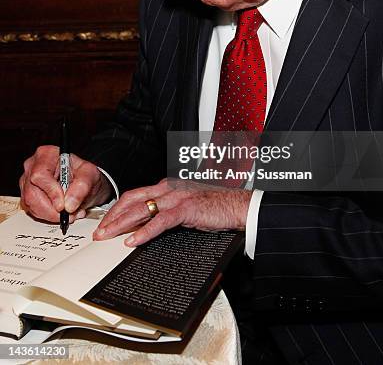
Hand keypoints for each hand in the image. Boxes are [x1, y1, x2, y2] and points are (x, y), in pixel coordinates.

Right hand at [19, 145, 111, 222]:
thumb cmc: (85, 174)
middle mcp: (33, 166)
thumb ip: (82, 186)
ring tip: (69, 213)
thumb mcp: (90, 175)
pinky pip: (33, 211)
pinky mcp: (27, 195)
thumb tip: (69, 204)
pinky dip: (48, 216)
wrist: (84, 183)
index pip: (40, 175)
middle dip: (51, 209)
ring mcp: (27, 181)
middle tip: (69, 214)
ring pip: (31, 204)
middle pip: (32, 193)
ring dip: (51, 214)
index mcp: (47, 154)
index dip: (51, 192)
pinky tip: (61, 213)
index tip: (63, 205)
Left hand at [93, 178, 250, 246]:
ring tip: (107, 236)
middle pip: (132, 200)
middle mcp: (168, 189)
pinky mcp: (185, 209)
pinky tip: (133, 241)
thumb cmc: (213, 207)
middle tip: (99, 232)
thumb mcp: (184, 207)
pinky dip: (144, 232)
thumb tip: (145, 226)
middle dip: (112, 216)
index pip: (134, 195)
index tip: (105, 222)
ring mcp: (176, 197)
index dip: (117, 209)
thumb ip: (166, 212)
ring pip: (141, 209)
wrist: (236, 206)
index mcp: (166, 187)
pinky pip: (160, 221)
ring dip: (121, 224)